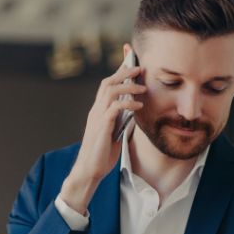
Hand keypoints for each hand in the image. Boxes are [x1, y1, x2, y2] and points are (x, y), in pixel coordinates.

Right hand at [59, 43, 146, 214]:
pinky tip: (139, 105)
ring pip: (110, 91)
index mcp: (98, 111)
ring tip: (143, 87)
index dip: (118, 72)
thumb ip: (121, 122)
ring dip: (128, 86)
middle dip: (123, 72)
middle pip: (107, 82)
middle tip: (140, 68)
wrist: (90, 171)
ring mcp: (97, 117)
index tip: (131, 63)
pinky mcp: (101, 126)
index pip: (107, 85)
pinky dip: (128, 104)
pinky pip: (115, 108)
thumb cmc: (102, 155)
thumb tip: (134, 113)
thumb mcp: (115, 134)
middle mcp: (96, 110)